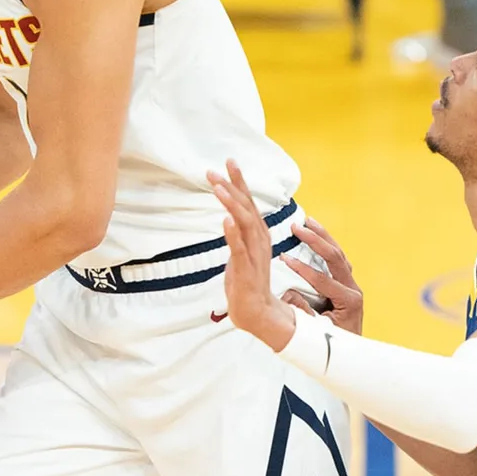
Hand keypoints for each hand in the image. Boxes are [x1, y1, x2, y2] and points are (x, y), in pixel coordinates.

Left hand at [209, 160, 294, 351]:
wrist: (257, 313)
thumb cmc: (247, 282)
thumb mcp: (241, 251)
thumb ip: (237, 233)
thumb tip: (229, 215)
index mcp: (258, 234)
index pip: (248, 202)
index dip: (239, 181)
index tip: (229, 162)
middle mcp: (259, 239)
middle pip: (246, 207)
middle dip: (232, 186)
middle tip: (217, 169)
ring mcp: (253, 254)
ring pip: (244, 222)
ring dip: (231, 202)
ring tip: (217, 186)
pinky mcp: (246, 269)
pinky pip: (239, 248)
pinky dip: (232, 232)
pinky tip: (225, 218)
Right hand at [283, 218, 363, 334]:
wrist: (351, 354)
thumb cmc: (334, 345)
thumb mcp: (318, 332)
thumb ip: (302, 313)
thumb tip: (288, 292)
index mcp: (349, 301)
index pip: (323, 279)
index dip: (302, 269)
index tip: (284, 258)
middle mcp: (353, 289)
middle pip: (335, 257)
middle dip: (315, 240)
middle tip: (297, 228)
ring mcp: (351, 284)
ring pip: (338, 253)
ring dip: (321, 236)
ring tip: (307, 221)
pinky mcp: (346, 282)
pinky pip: (336, 258)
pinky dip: (325, 244)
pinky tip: (315, 233)